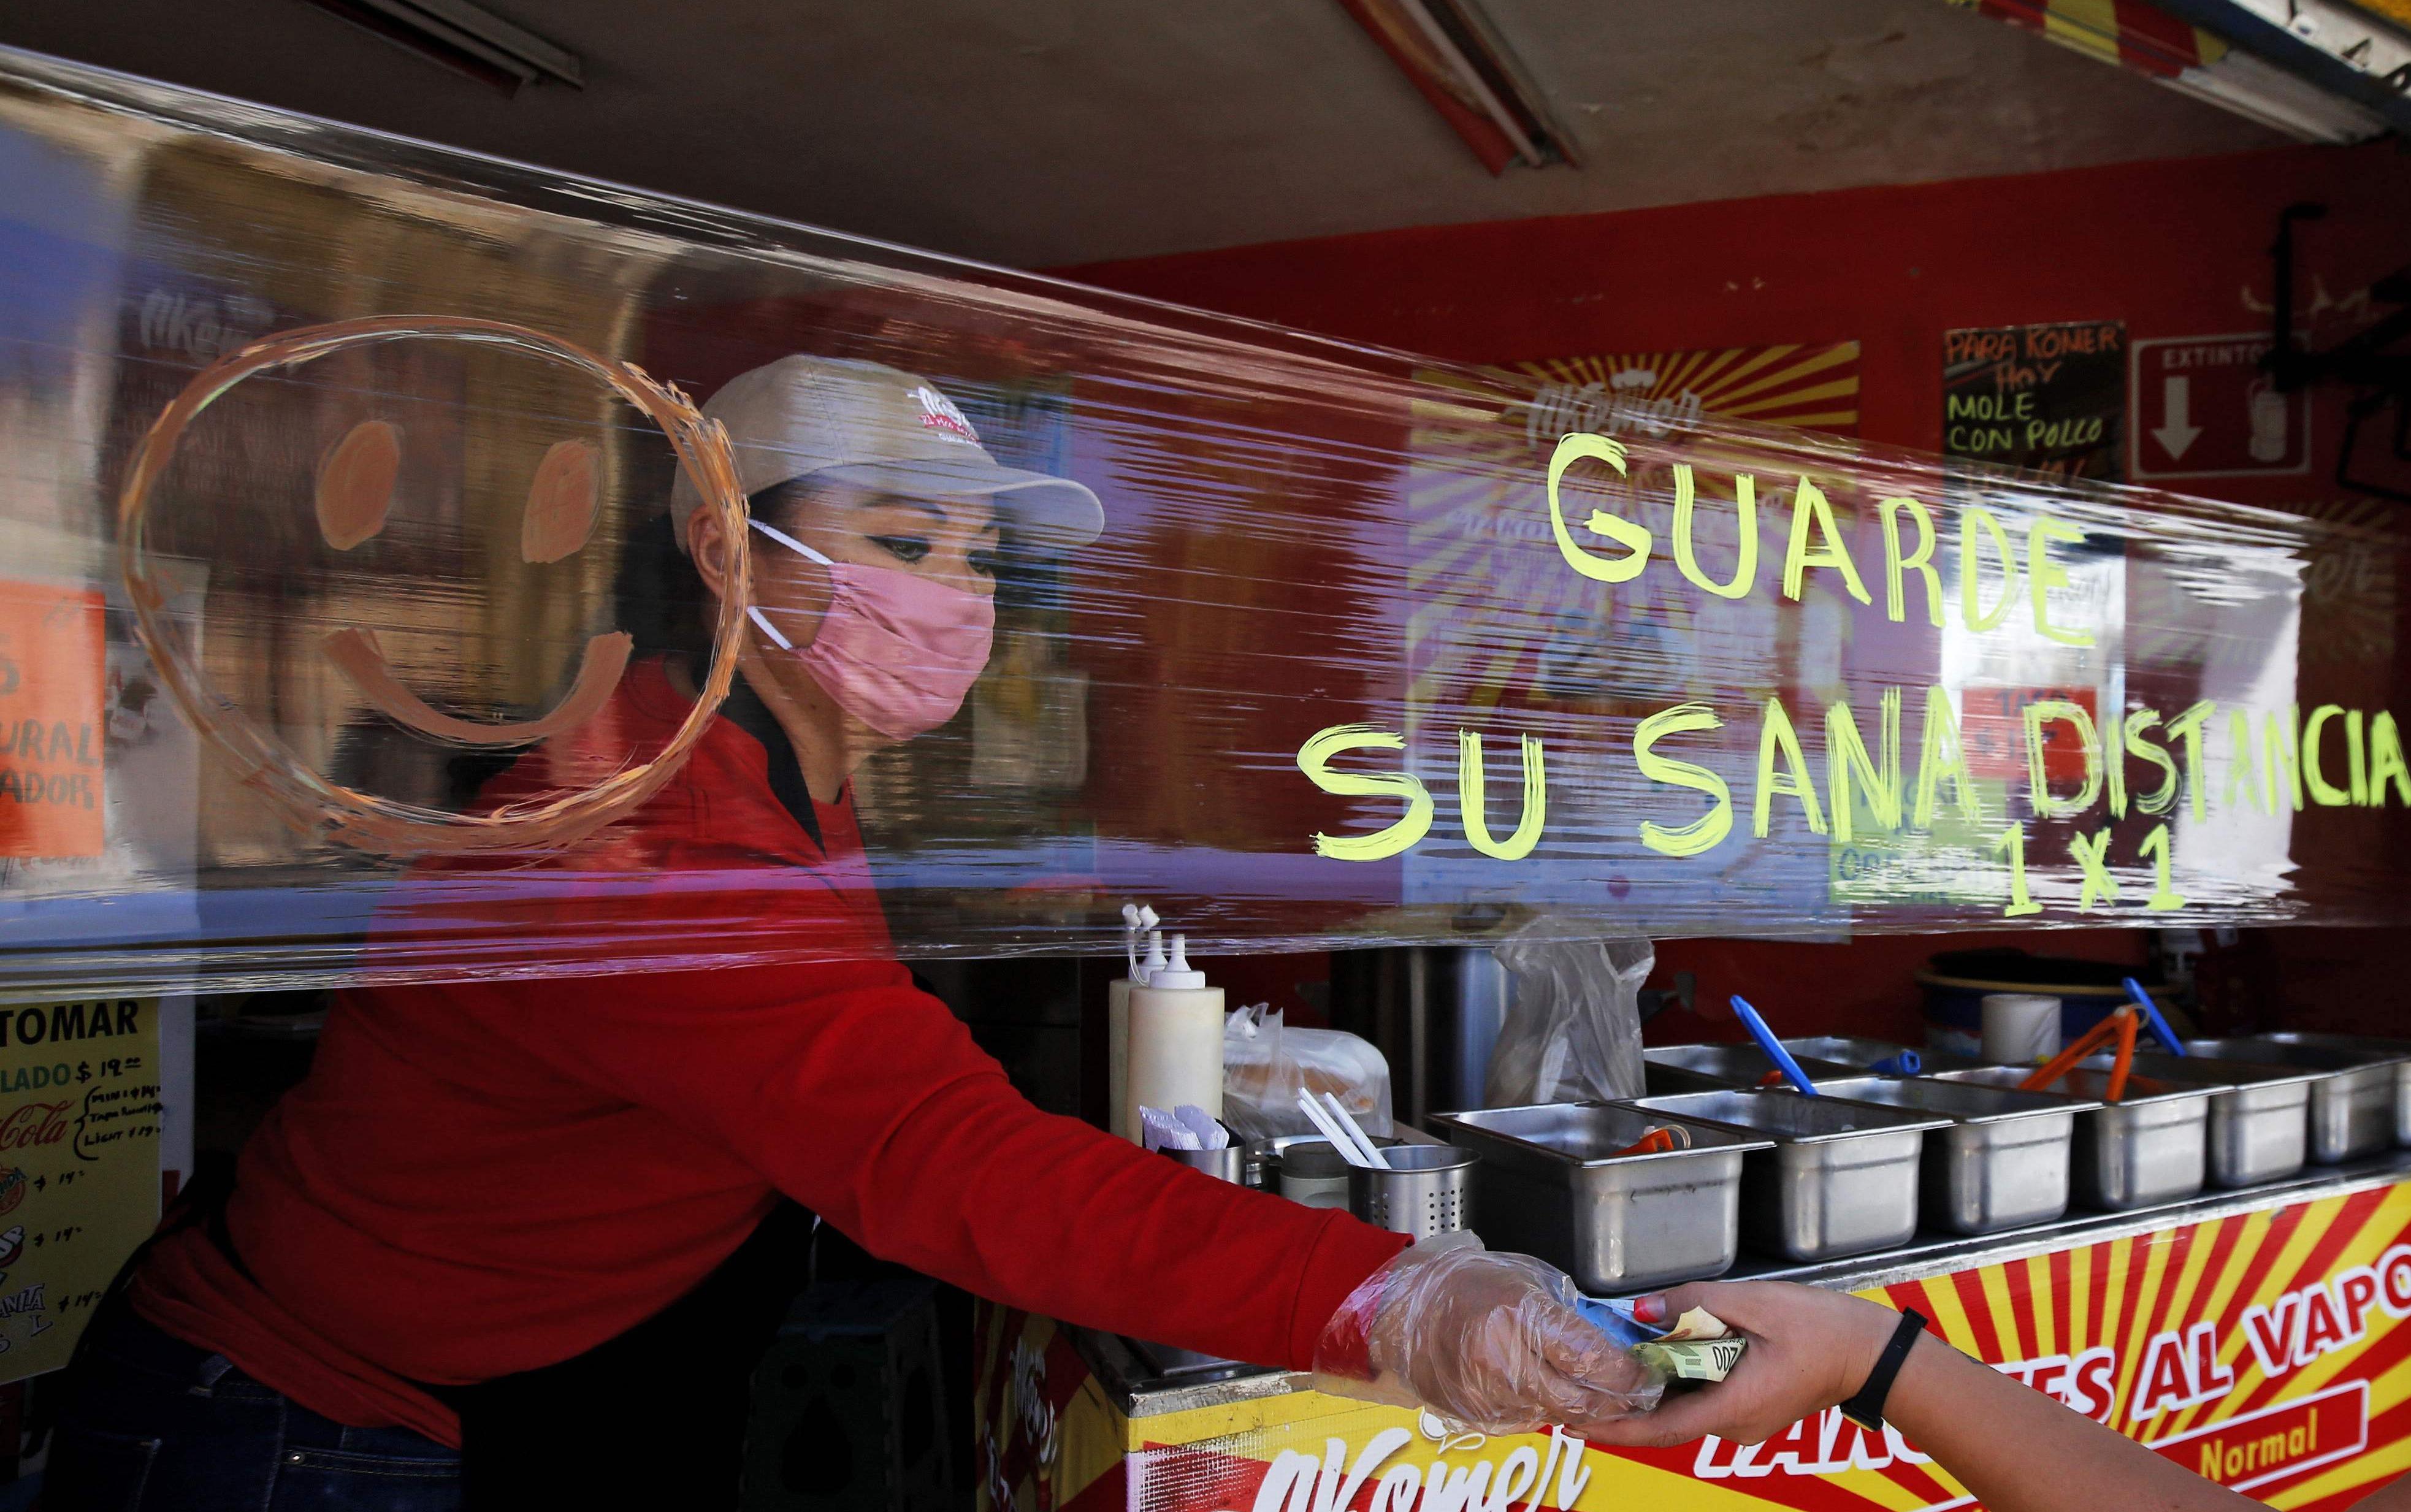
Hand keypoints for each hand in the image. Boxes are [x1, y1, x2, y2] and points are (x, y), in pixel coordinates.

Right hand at [1314, 1233, 1661, 1434]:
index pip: (1591, 1359)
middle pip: (1580, 1400)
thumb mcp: (1527, 1281)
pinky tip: (1552, 1392)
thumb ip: (1568, 1315)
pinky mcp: (1476, 1415)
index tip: (1646, 1373)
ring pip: (1558, 1416)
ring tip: (1602, 1394)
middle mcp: (1502, 1360)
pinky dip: (1548, 1410)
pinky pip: (1528, 1420)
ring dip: (1587, 1409)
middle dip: (1618, 1402)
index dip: (1628, 1373)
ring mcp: (1487, 1393)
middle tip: (1638, 1394)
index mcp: (1518, 1316)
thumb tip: (1613, 1345)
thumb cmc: (1470, 1284)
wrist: (1407, 1309)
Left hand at [1583, 1280, 1902, 1448]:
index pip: (1660, 1430)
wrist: (1868, 1351)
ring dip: (1654, 1385)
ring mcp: (1744, 1423)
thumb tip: (1642, 1310)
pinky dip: (1680, 1380)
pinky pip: (1704, 1399)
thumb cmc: (1818, 1327)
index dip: (1614, 1430)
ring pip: (1684, 1406)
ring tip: (1614, 1357)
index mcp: (1733, 1406)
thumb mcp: (1752, 1302)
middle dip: (1625, 1399)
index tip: (1575, 1424)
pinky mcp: (1750, 1411)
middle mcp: (1734, 1426)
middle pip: (1666, 1416)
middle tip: (1583, 1377)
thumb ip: (1692, 1304)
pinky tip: (1661, 1353)